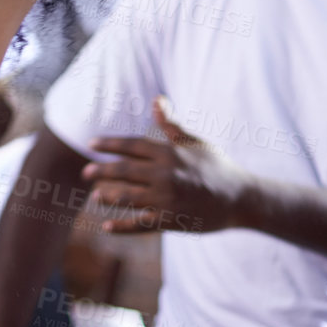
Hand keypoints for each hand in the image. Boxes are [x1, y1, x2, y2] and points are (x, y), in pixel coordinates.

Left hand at [84, 97, 251, 233]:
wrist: (241, 199)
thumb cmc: (216, 166)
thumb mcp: (195, 142)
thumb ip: (170, 124)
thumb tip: (156, 99)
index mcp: (169, 153)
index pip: (131, 145)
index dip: (109, 144)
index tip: (91, 143)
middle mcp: (165, 175)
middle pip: (124, 171)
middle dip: (101, 171)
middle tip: (85, 172)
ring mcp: (167, 199)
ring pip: (128, 198)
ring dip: (108, 197)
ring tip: (95, 196)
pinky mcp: (172, 221)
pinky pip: (141, 224)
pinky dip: (122, 227)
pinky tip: (107, 227)